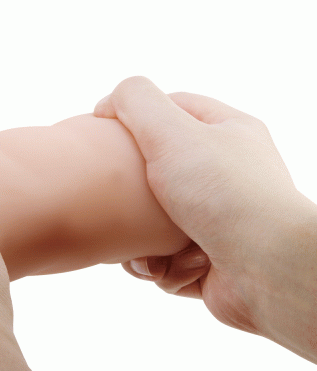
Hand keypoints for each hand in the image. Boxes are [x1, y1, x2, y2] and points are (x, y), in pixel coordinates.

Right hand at [94, 77, 306, 335]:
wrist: (266, 270)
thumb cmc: (223, 194)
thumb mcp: (172, 131)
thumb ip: (136, 100)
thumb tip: (107, 103)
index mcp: (228, 133)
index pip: (173, 109)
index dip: (135, 117)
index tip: (104, 132)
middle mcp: (227, 175)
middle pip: (158, 171)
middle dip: (132, 193)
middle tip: (118, 199)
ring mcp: (220, 219)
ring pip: (156, 222)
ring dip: (142, 241)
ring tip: (144, 250)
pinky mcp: (211, 260)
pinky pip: (168, 260)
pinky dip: (161, 267)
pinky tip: (166, 268)